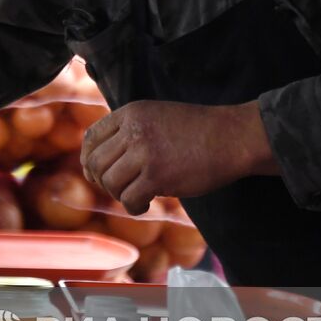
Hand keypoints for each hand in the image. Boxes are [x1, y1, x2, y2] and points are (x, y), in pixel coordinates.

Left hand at [79, 100, 278, 214]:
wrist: (232, 137)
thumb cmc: (198, 131)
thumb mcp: (157, 117)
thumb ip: (131, 130)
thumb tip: (100, 160)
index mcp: (132, 113)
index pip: (92, 137)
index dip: (88, 159)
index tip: (95, 172)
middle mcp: (133, 130)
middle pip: (96, 162)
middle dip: (102, 180)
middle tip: (118, 189)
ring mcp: (145, 152)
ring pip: (110, 182)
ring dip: (119, 195)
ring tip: (136, 196)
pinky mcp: (158, 176)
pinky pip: (129, 199)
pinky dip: (133, 207)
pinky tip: (145, 204)